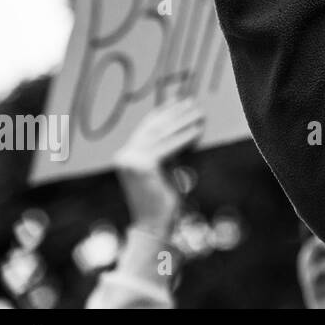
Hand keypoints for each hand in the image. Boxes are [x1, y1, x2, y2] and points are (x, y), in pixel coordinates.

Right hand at [113, 99, 204, 236]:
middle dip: (175, 113)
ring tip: (200, 113)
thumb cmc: (162, 198)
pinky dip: (186, 137)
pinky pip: (169, 147)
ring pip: (162, 135)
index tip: (179, 100)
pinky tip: (199, 130)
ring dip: (183, 121)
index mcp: (125, 155)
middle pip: (154, 128)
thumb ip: (166, 150)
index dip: (163, 112)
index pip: (146, 127)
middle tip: (194, 103)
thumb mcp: (163, 168)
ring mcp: (131, 161)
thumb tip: (183, 125)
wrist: (154, 224)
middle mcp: (124, 156)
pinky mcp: (143, 167)